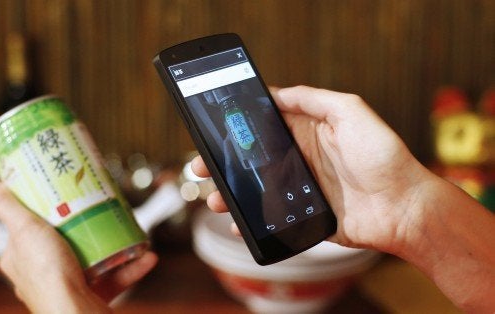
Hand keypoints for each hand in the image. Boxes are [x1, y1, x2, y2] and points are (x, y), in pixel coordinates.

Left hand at [0, 179, 157, 313]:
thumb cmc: (48, 277)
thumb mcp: (25, 231)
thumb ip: (9, 209)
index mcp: (21, 260)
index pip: (25, 231)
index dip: (39, 213)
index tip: (56, 195)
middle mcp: (43, 276)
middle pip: (62, 243)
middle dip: (83, 226)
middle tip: (95, 208)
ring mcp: (68, 286)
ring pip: (93, 260)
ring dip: (113, 245)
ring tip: (123, 228)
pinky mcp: (92, 297)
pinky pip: (115, 278)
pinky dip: (131, 267)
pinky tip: (145, 254)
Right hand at [192, 86, 494, 311]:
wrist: (404, 208)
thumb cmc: (382, 156)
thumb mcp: (351, 111)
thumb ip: (313, 99)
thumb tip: (277, 92)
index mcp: (307, 133)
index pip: (264, 127)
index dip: (238, 128)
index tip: (214, 130)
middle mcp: (300, 159)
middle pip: (251, 160)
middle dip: (224, 163)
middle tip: (201, 167)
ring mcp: (300, 190)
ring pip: (254, 190)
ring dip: (230, 194)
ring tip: (215, 199)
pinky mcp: (303, 216)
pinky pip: (269, 218)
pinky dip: (250, 221)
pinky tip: (237, 223)